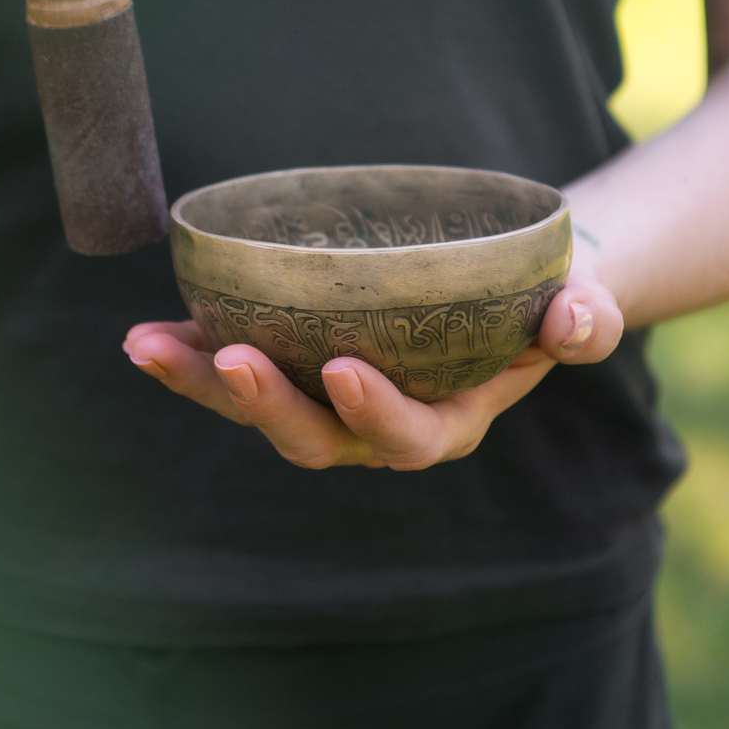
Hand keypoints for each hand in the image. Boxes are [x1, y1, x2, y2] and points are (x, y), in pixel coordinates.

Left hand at [124, 264, 622, 469]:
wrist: (498, 289)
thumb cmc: (539, 301)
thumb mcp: (577, 307)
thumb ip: (584, 322)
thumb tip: (577, 317)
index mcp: (442, 424)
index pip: (405, 438)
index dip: (373, 413)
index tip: (341, 368)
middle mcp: (369, 428)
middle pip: (312, 438)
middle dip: (267, 405)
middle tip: (232, 358)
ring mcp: (320, 402)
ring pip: (255, 409)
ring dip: (200, 381)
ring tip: (147, 347)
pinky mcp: (285, 366)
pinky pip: (229, 371)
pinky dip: (186, 355)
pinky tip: (143, 337)